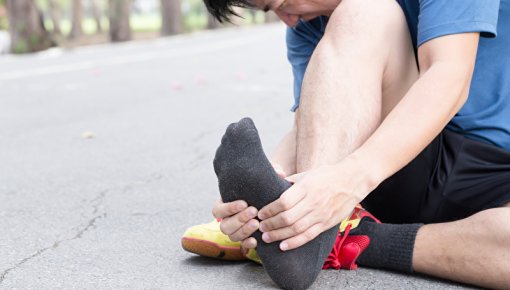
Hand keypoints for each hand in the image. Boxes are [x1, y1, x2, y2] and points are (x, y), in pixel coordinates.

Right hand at [212, 162, 286, 248]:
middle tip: (254, 211)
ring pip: (232, 235)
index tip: (244, 202)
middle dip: (239, 219)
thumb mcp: (264, 179)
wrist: (269, 201)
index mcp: (224, 205)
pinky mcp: (245, 238)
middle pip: (224, 225)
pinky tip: (256, 240)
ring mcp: (235, 230)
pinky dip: (248, 243)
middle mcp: (227, 219)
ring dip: (244, 230)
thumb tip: (280, 173)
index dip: (229, 208)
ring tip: (257, 224)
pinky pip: (242, 245)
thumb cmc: (262, 188)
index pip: (217, 210)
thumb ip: (269, 173)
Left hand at [257, 158, 375, 250]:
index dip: (269, 210)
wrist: (353, 180)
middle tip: (260, 226)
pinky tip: (283, 245)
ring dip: (278, 235)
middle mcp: (313, 202)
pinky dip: (294, 243)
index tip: (260, 213)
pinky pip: (308, 236)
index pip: (283, 202)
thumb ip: (290, 181)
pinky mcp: (326, 224)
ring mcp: (321, 214)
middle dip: (270, 224)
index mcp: (306, 187)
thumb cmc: (327, 175)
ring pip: (296, 229)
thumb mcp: (307, 173)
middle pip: (287, 218)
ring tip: (266, 237)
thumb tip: (273, 184)